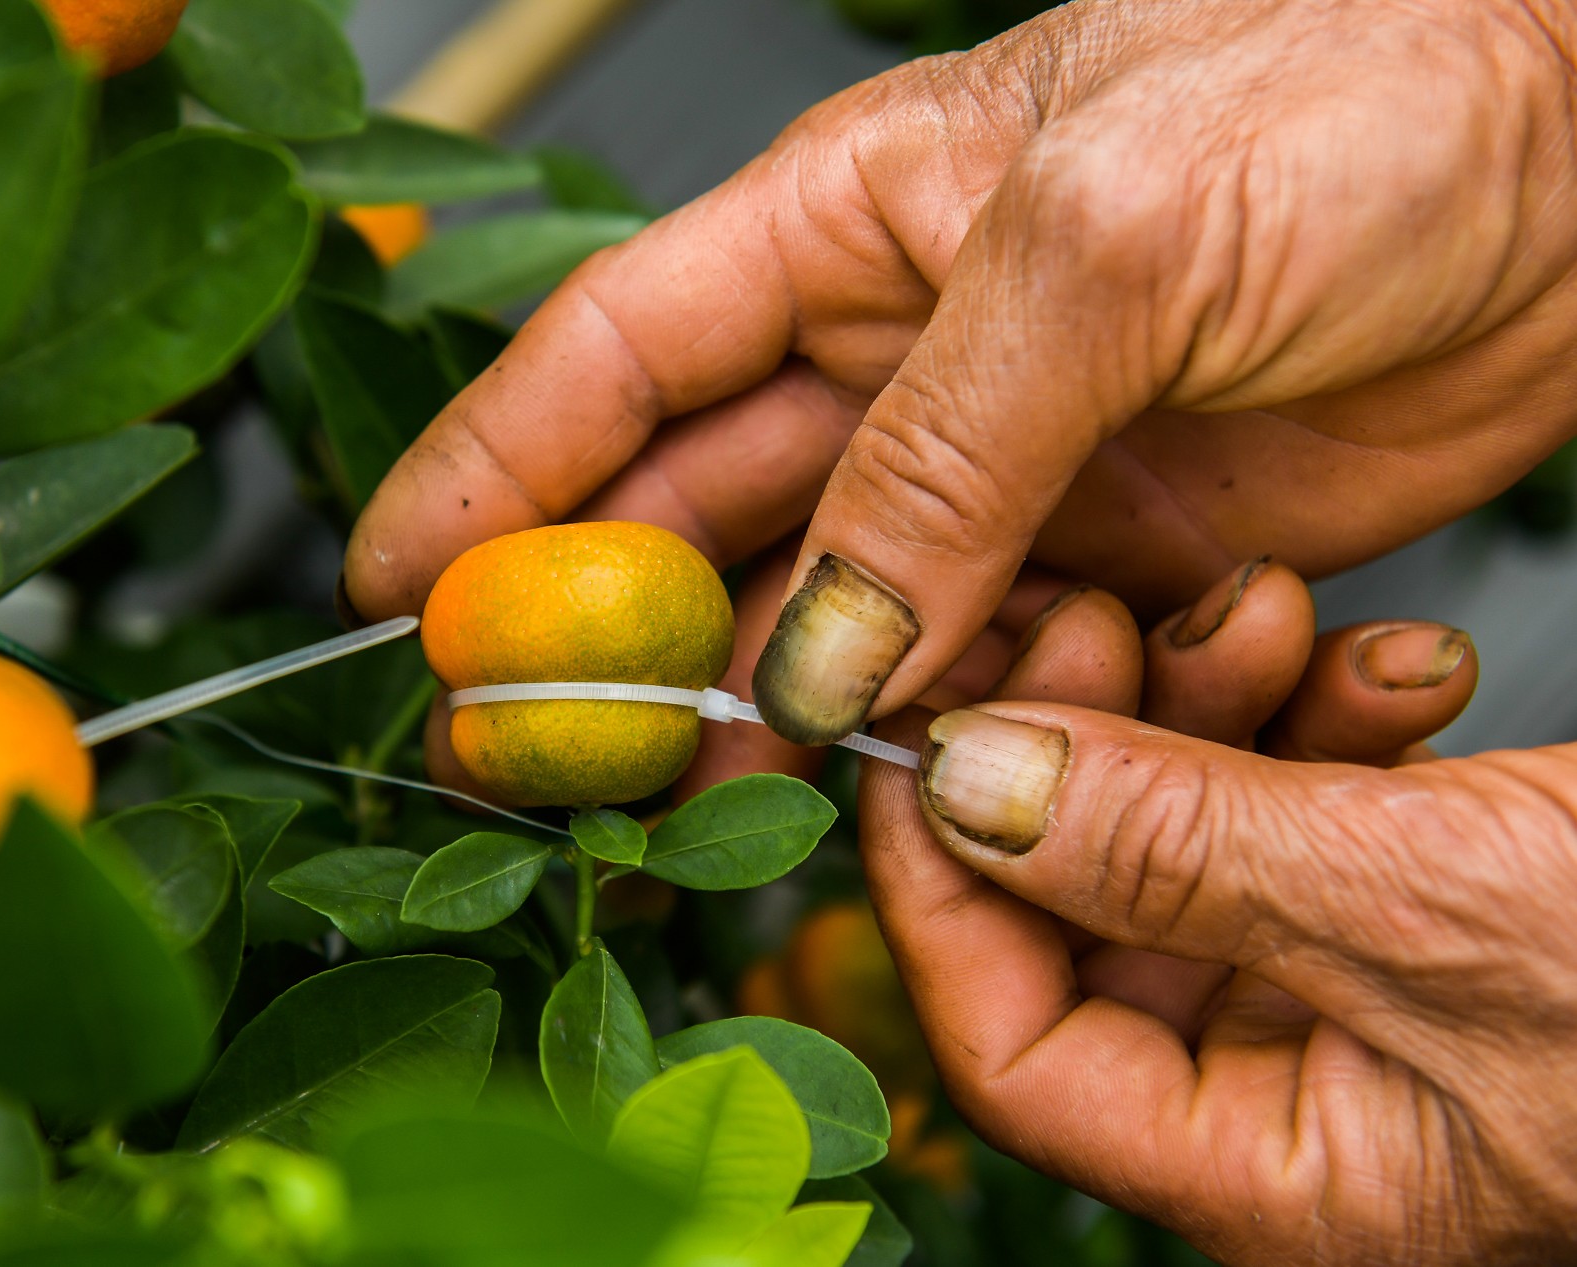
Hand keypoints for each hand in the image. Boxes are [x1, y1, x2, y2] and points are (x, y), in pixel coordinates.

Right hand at [344, 0, 1576, 753]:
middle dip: (608, 631)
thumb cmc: (1359, 95)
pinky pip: (969, 658)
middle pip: (696, 507)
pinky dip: (921, 730)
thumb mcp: (1107, 243)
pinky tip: (881, 788)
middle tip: (530, 754)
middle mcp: (905, 346)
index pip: (618, 354)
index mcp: (854, 217)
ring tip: (686, 816)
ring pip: (825, 607)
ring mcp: (1000, 457)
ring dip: (760, 711)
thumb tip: (821, 652)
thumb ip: (944, 453)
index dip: (493, 473)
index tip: (399, 588)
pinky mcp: (1105, 549)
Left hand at [858, 562, 1576, 1263]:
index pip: (1018, 1048)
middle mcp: (1310, 1098)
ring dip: (1215, 710)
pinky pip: (1314, 808)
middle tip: (1108, 621)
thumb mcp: (1444, 909)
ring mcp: (1372, 994)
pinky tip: (1392, 662)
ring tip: (1275, 614)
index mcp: (1288, 1175)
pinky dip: (1329, 718)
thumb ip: (1185, 851)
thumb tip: (966, 787)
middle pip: (1095, 918)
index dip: (942, 888)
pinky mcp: (1436, 898)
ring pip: (1197, 838)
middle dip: (1094, 755)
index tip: (927, 731)